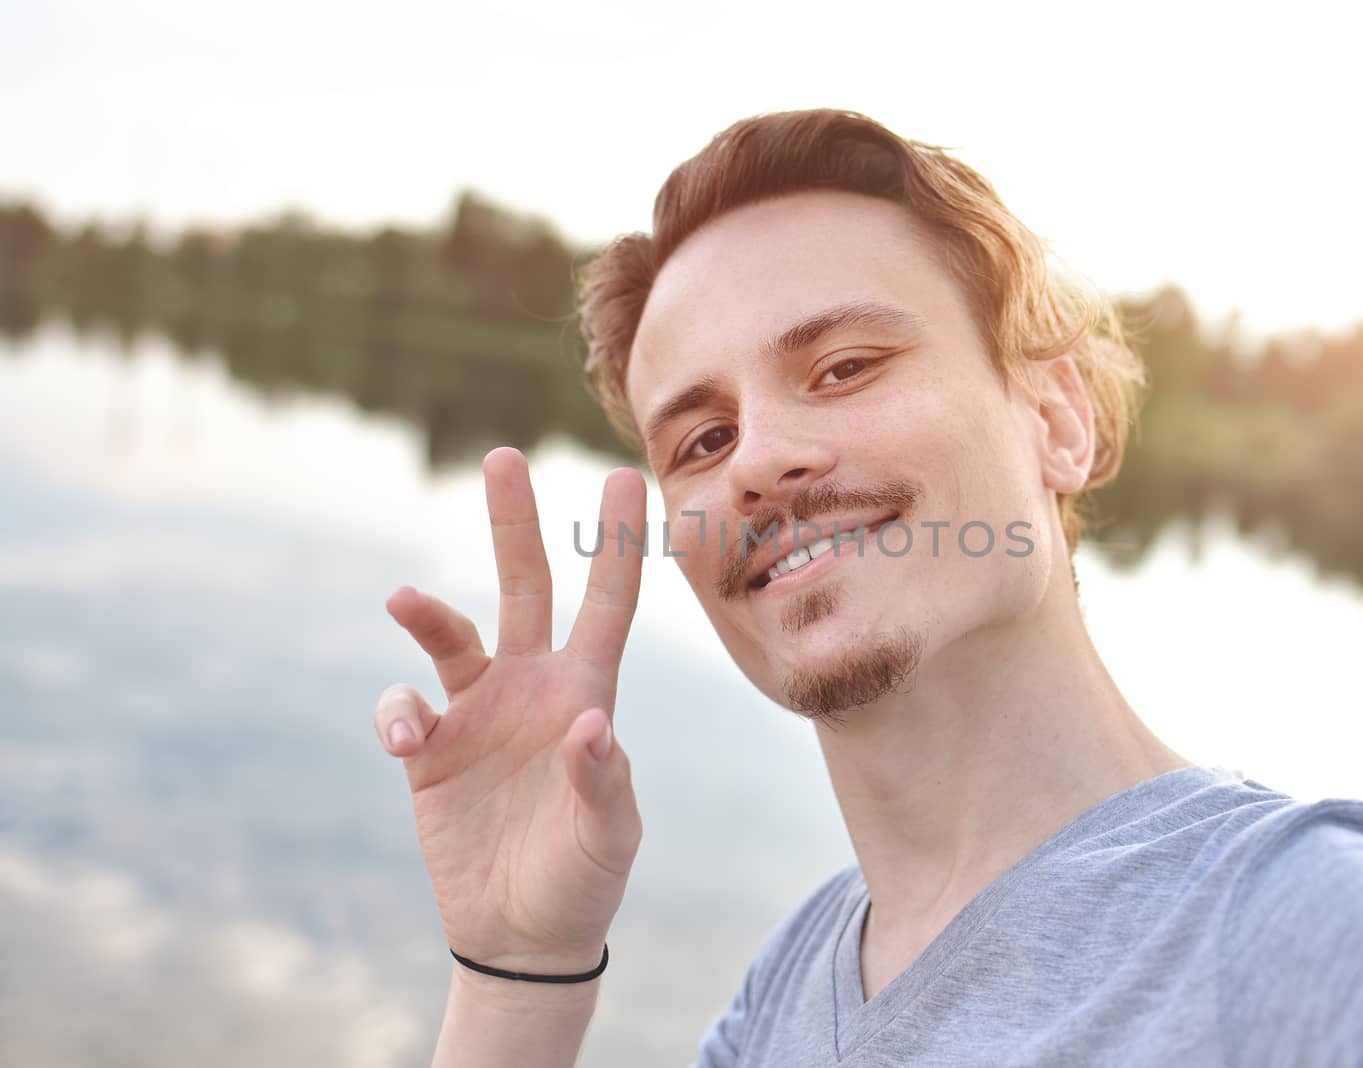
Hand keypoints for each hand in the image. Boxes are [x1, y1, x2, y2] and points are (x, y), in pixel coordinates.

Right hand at [375, 447, 646, 974]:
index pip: (607, 604)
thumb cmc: (583, 879)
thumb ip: (603, 779)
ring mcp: (477, 712)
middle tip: (503, 457)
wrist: (521, 933)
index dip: (618, 545)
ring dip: (426, 612)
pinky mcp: (430, 750)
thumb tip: (589, 722)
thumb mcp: (609, 836)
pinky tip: (408, 743)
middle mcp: (532, 686)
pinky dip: (397, 713)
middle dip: (513, 523)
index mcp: (586, 692)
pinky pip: (403, 707)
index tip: (626, 477)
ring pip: (449, 633)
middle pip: (523, 586)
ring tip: (405, 601)